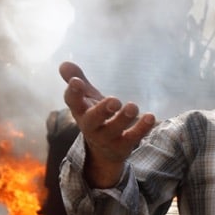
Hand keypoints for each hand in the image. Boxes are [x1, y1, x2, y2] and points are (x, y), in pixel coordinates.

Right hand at [60, 61, 155, 186]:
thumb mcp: (87, 100)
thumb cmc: (96, 117)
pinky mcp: (123, 146)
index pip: (72, 102)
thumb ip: (79, 82)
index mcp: (80, 112)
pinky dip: (142, 128)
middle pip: (92, 120)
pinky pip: (132, 138)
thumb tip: (64, 63)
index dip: (73, 93)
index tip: (77, 82)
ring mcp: (107, 138)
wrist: (104, 152)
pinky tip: (150, 117)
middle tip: (114, 100)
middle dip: (102, 110)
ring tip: (132, 106)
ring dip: (123, 118)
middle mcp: (91, 126)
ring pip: (113, 130)